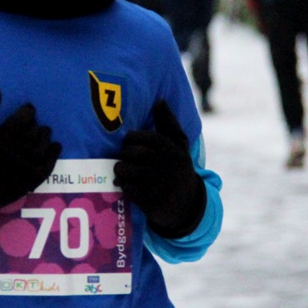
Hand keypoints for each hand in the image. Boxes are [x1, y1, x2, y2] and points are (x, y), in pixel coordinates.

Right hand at [0, 87, 61, 230]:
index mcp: (2, 139)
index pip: (24, 118)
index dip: (27, 111)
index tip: (27, 109)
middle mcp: (16, 154)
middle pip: (34, 131)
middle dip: (34, 124)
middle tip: (31, 122)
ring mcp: (24, 170)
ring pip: (42, 147)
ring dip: (44, 136)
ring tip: (42, 132)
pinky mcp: (28, 183)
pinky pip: (47, 167)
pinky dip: (53, 155)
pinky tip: (55, 146)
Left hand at [114, 100, 205, 237]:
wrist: (187, 206)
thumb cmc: (179, 170)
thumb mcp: (179, 147)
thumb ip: (169, 124)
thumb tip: (160, 101)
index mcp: (172, 149)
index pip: (143, 137)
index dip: (131, 139)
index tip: (130, 144)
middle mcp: (166, 165)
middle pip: (131, 153)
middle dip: (124, 155)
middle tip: (126, 159)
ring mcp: (157, 183)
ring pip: (124, 169)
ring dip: (120, 170)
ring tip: (124, 171)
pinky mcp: (150, 200)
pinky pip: (125, 186)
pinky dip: (123, 185)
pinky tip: (128, 185)